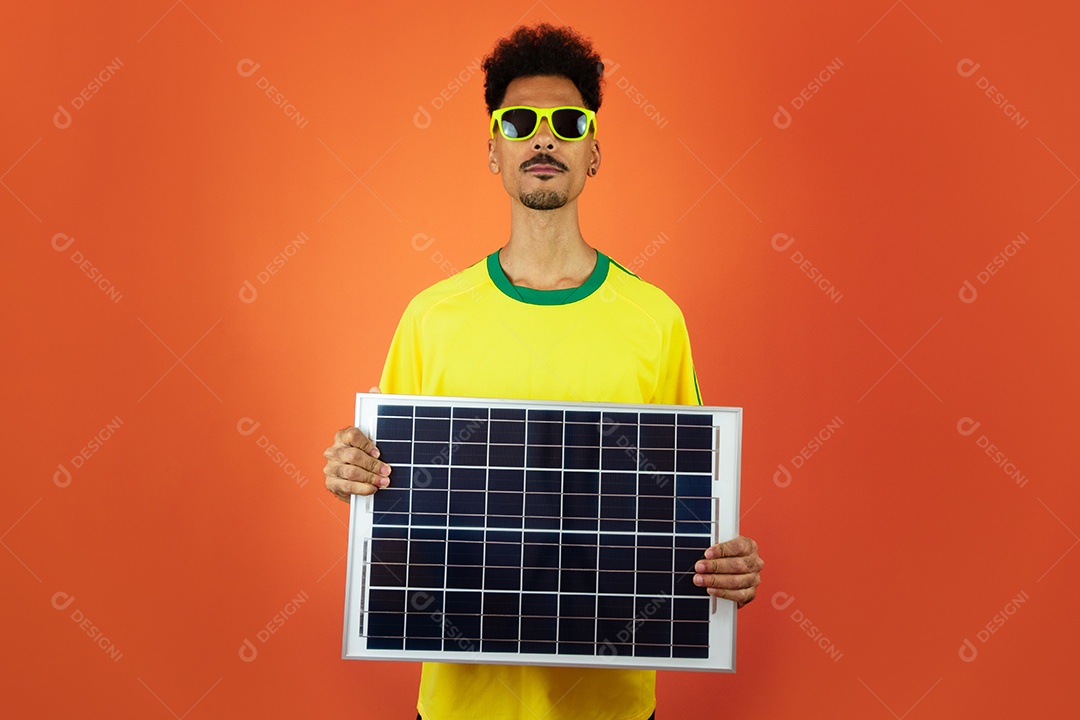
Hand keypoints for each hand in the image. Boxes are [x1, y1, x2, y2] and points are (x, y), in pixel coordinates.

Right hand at [323, 387, 391, 501]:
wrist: (361, 478)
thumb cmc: (368, 454)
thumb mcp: (374, 434)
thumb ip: (374, 410)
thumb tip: (375, 389)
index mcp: (342, 435)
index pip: (351, 434)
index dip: (366, 444)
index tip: (379, 452)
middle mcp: (333, 450)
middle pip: (352, 456)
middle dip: (373, 465)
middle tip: (388, 471)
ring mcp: (330, 467)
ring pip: (349, 472)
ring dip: (369, 478)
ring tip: (384, 481)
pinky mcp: (331, 484)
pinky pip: (346, 486)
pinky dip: (361, 489)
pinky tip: (372, 489)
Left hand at [693, 535, 762, 607]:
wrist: (732, 570)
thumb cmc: (725, 556)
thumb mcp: (721, 547)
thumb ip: (715, 550)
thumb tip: (702, 555)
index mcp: (750, 546)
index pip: (738, 547)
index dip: (722, 550)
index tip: (707, 553)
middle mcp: (755, 563)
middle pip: (737, 565)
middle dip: (715, 567)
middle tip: (699, 567)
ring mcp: (754, 579)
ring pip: (736, 581)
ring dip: (715, 581)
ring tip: (700, 580)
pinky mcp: (750, 593)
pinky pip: (738, 595)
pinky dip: (723, 593)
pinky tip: (711, 590)